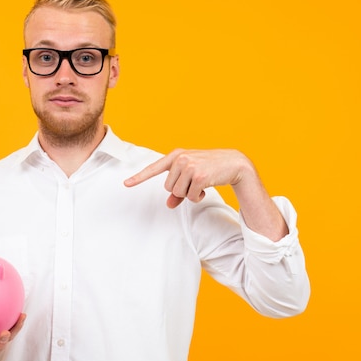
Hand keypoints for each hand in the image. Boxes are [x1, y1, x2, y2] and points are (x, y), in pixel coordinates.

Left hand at [124, 148, 251, 207]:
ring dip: (190, 194)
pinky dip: (198, 197)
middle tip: (195, 182)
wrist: (233, 163)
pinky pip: (191, 197)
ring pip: (179, 193)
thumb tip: (169, 205)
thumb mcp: (191, 176)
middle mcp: (181, 159)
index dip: (139, 178)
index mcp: (176, 155)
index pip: (154, 168)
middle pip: (169, 188)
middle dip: (181, 190)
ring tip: (201, 184)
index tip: (126, 184)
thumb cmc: (210, 169)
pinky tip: (206, 187)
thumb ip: (178, 190)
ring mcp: (190, 166)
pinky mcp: (199, 176)